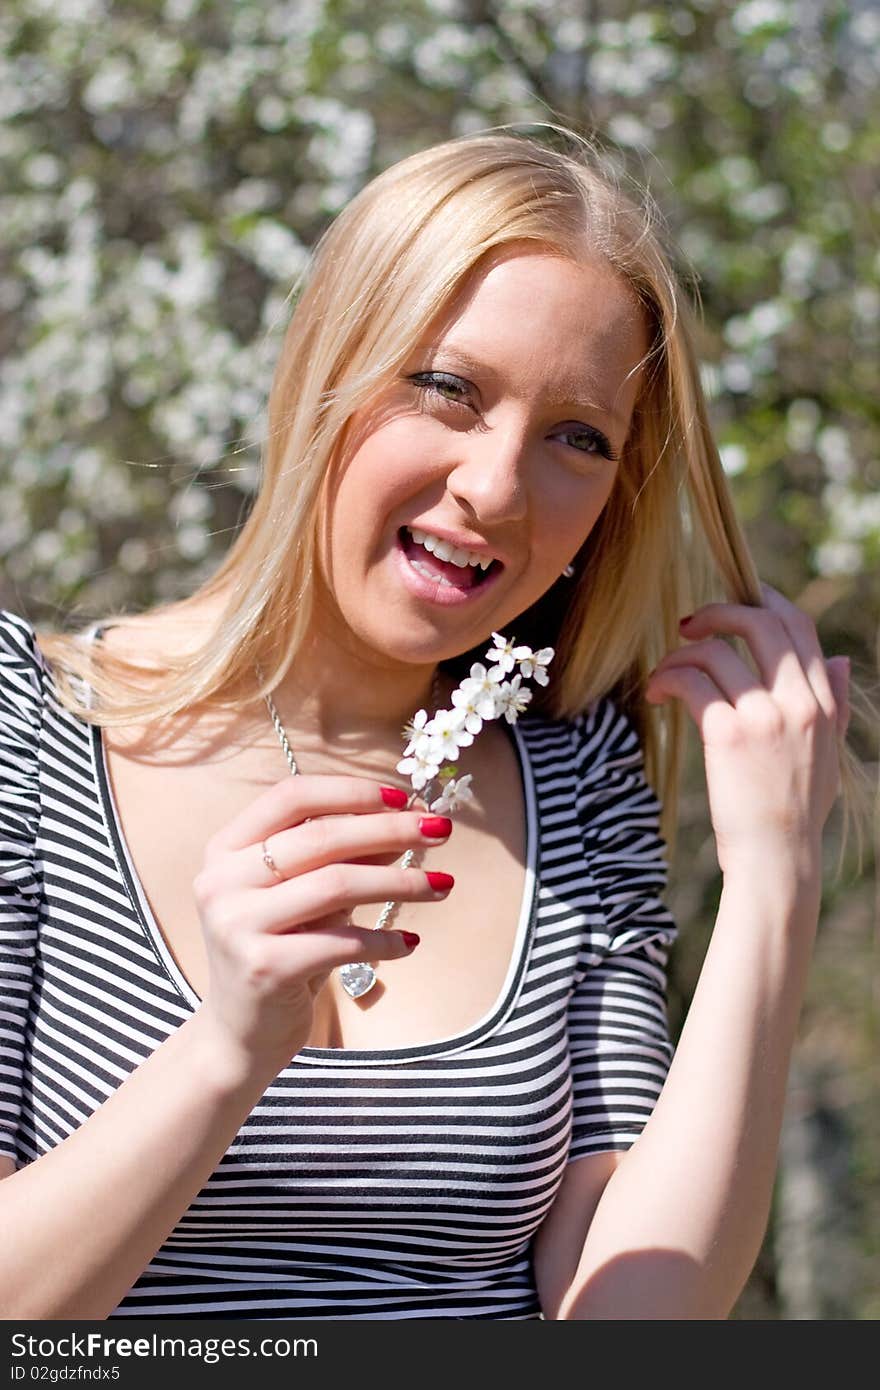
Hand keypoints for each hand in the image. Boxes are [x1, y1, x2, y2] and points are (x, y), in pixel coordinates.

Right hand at [191, 777, 452, 1070]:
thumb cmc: (280, 950)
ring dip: (400, 881)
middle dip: (390, 829)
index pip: (292, 796)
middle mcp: (222, 881)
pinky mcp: (262, 968)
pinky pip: (341, 943)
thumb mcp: (309, 896)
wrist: (240, 1034)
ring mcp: (236, 924)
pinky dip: (384, 941)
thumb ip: (347, 857)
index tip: (403, 797)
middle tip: (441, 830)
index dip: (351, 791)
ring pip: (336, 885)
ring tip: (442, 885)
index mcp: (227, 848)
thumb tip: (409, 822)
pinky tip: (411, 942)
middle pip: (321, 837)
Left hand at [644, 583, 849, 877]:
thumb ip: (834, 706)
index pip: (800, 629)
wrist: (778, 859)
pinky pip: (692, 681)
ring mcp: (764, 716)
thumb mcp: (828, 755)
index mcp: (821, 703)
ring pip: (717, 651)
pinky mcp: (728, 734)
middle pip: (760, 624)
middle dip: (719, 612)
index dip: (768, 602)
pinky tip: (657, 693)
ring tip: (665, 674)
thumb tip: (840, 661)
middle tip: (689, 625)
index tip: (740, 598)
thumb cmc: (797, 812)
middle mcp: (798, 703)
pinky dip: (668, 678)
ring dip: (681, 655)